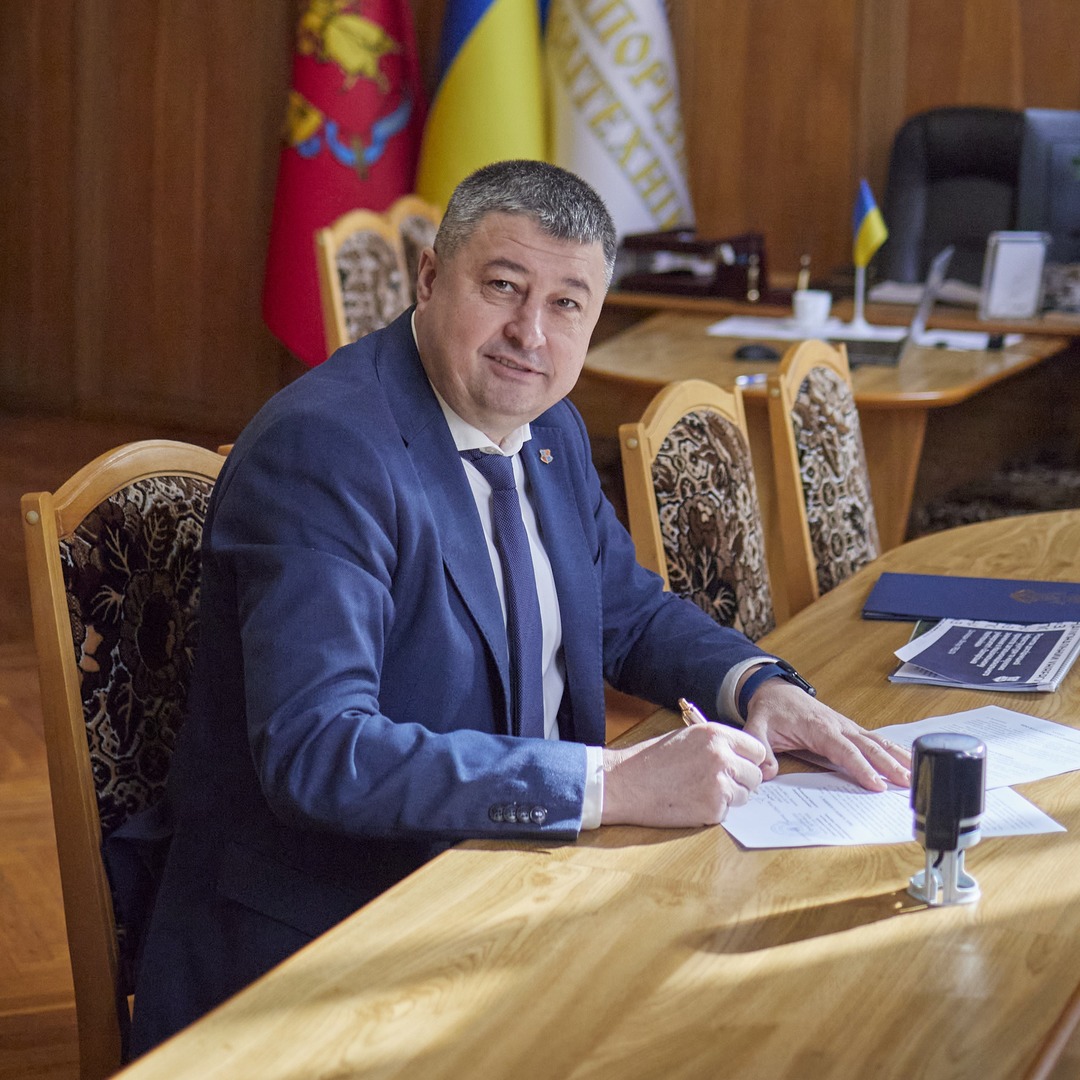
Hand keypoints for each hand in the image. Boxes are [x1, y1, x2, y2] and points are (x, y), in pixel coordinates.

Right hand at [601, 723, 767, 826]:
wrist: (625, 783)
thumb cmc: (650, 759)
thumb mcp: (686, 737)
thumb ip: (716, 744)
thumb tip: (740, 757)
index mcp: (716, 734)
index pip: (756, 750)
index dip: (748, 760)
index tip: (739, 766)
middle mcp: (722, 757)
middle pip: (755, 775)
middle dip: (741, 781)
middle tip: (718, 783)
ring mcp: (719, 784)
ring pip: (744, 795)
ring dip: (729, 797)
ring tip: (699, 791)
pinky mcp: (713, 809)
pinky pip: (727, 812)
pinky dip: (713, 811)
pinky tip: (691, 802)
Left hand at [741, 678, 910, 791]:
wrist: (774, 689)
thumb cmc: (770, 710)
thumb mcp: (757, 726)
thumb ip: (760, 748)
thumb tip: (765, 771)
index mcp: (818, 727)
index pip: (843, 750)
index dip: (861, 767)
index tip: (876, 784)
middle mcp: (837, 725)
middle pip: (867, 746)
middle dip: (889, 764)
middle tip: (908, 783)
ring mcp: (845, 726)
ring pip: (876, 741)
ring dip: (897, 756)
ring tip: (916, 772)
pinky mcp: (848, 728)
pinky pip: (874, 739)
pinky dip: (892, 749)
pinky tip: (907, 759)